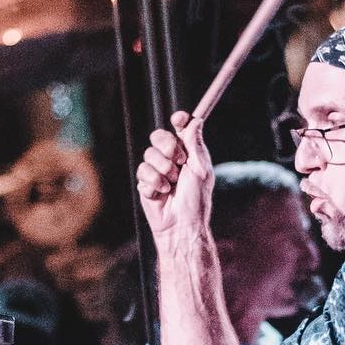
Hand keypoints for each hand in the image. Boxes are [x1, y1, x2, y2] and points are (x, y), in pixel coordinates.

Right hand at [136, 111, 213, 237]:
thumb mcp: (201, 170)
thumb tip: (195, 121)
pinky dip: (154, 183)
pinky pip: (142, 172)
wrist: (181, 225)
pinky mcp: (145, 182)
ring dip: (163, 171)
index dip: (179, 120)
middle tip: (178, 161)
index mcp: (188, 153)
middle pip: (159, 136)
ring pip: (149, 154)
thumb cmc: (196, 200)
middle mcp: (171, 159)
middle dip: (167, 147)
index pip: (180, 129)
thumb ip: (195, 145)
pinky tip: (161, 194)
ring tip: (171, 185)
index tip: (178, 119)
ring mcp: (157, 170)